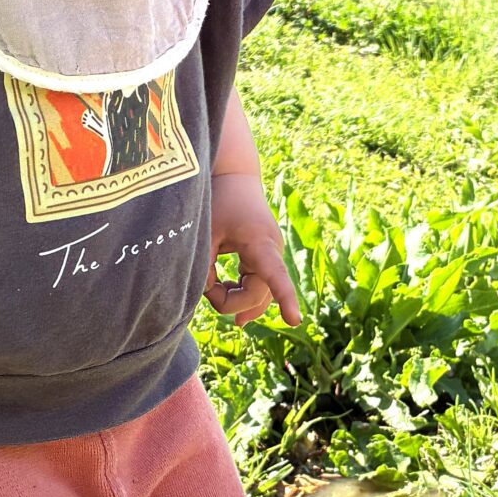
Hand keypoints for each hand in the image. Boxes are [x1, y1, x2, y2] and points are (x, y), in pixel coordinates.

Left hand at [204, 171, 299, 324]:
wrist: (234, 175)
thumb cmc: (218, 200)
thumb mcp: (205, 233)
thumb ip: (202, 266)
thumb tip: (206, 294)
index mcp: (260, 243)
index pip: (275, 276)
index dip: (286, 298)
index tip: (295, 321)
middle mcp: (272, 252)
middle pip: (257, 296)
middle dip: (228, 301)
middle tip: (203, 287)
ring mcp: (270, 257)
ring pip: (259, 296)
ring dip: (234, 300)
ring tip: (211, 290)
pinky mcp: (264, 259)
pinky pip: (258, 288)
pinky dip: (239, 295)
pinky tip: (225, 296)